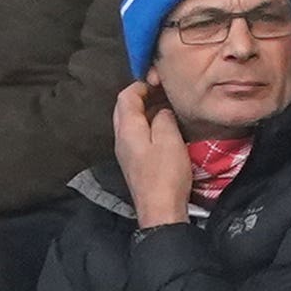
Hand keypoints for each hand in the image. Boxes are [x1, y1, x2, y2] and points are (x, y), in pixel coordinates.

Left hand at [110, 81, 194, 227]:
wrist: (160, 211)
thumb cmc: (165, 174)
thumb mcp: (169, 139)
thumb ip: (163, 117)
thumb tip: (162, 110)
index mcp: (127, 129)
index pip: (125, 97)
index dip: (141, 84)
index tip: (159, 80)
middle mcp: (121, 138)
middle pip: (124, 108)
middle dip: (141, 95)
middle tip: (162, 89)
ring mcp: (126, 152)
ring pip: (130, 122)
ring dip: (145, 110)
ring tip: (166, 103)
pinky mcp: (134, 163)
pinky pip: (137, 135)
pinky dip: (148, 124)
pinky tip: (164, 126)